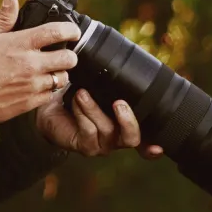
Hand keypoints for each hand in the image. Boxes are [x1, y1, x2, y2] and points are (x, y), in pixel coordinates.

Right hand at [0, 0, 80, 122]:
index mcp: (21, 44)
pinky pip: (51, 95)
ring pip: (63, 78)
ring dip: (60, 73)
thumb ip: (3, 18)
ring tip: (51, 70)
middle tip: (62, 53)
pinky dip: (49, 89)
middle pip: (69, 58)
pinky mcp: (30, 102)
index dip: (71, 30)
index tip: (73, 31)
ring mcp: (32, 85)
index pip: (57, 32)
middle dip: (69, 54)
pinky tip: (39, 85)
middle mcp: (31, 64)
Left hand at [35, 88, 165, 158]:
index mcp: (126, 124)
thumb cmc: (80, 95)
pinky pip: (88, 131)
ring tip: (82, 93)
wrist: (52, 108)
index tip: (159, 147)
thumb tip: (128, 64)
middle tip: (119, 103)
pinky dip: (82, 113)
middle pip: (133, 138)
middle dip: (128, 120)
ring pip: (107, 130)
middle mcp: (119, 138)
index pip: (147, 139)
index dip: (154, 146)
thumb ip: (115, 84)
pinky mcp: (86, 147)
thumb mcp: (100, 87)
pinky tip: (76, 100)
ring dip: (94, 109)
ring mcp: (103, 145)